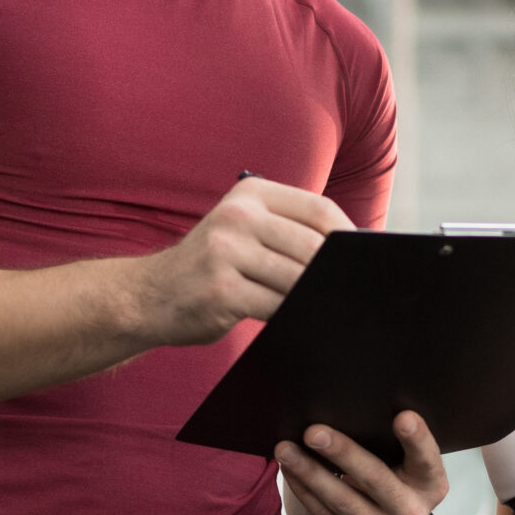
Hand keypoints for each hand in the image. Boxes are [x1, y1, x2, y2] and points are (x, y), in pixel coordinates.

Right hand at [133, 177, 352, 346]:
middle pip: (313, 246)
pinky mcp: (221, 290)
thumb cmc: (210, 266)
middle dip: (336, 272)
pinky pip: (276, 307)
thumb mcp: (243, 230)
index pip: (319, 210)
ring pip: (297, 279)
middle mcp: (237, 215)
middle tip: (350, 291)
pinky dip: (294, 316)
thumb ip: (288, 231)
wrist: (148, 294)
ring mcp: (226, 252)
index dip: (350, 237)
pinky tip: (297, 321)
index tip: (366, 259)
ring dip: (315, 297)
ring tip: (326, 307)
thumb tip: (353, 252)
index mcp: (250, 193)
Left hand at [278, 413, 448, 514]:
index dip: (417, 439)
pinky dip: (304, 490)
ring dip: (309, 473)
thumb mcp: (399, 463)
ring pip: (342, 501)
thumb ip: (386, 443)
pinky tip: (289, 471)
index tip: (402, 416)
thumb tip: (343, 409)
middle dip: (342, 453)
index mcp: (430, 485)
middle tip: (313, 431)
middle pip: (376, 479)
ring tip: (285, 449)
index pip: (427, 460)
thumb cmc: (386, 476)